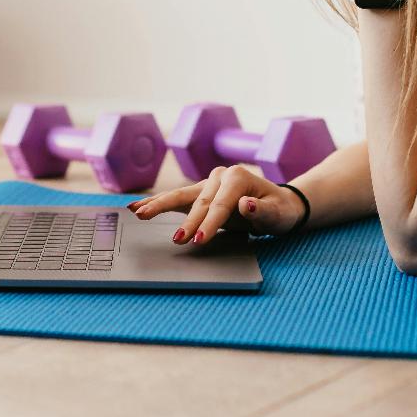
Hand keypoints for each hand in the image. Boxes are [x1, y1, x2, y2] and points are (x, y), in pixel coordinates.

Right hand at [126, 164, 304, 245]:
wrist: (278, 203)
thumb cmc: (279, 210)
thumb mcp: (278, 214)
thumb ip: (263, 210)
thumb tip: (246, 204)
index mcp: (238, 177)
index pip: (220, 204)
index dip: (210, 223)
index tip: (200, 240)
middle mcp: (220, 175)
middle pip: (199, 201)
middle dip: (187, 222)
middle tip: (176, 240)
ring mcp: (208, 183)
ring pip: (180, 195)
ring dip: (158, 205)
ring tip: (137, 213)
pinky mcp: (200, 192)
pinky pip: (177, 199)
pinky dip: (157, 203)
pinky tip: (137, 207)